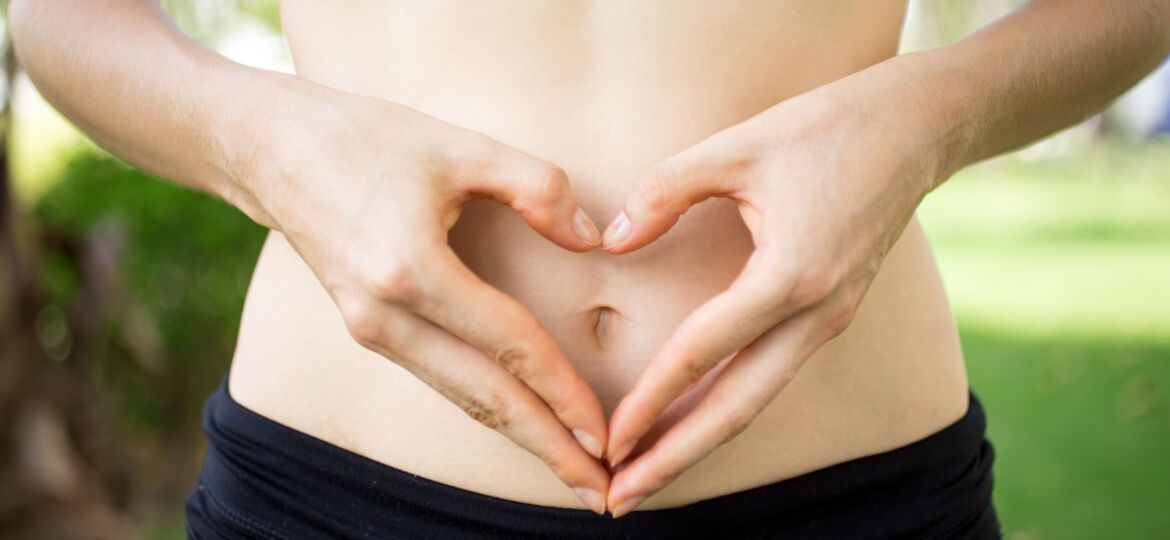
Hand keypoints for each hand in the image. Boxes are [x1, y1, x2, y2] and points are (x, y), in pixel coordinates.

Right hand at [246, 90, 610, 513]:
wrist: (270, 149)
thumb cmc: (367, 138)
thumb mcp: (460, 146)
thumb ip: (536, 187)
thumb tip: (593, 241)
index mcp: (410, 270)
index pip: (508, 346)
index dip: (563, 392)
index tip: (607, 434)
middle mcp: (385, 316)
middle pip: (484, 399)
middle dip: (548, 448)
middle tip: (603, 494)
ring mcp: (370, 329)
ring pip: (461, 397)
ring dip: (521, 436)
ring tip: (573, 471)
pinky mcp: (368, 329)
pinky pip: (441, 378)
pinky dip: (487, 407)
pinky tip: (523, 422)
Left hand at [598, 86, 938, 515]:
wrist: (915, 128)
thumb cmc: (826, 128)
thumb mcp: (737, 146)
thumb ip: (666, 191)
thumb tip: (613, 240)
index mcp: (791, 276)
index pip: (703, 352)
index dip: (650, 400)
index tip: (608, 441)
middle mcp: (816, 314)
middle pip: (737, 409)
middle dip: (675, 457)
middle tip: (621, 498)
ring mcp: (828, 320)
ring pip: (756, 401)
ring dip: (700, 442)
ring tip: (648, 475)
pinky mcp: (830, 314)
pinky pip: (771, 375)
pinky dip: (727, 407)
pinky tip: (692, 421)